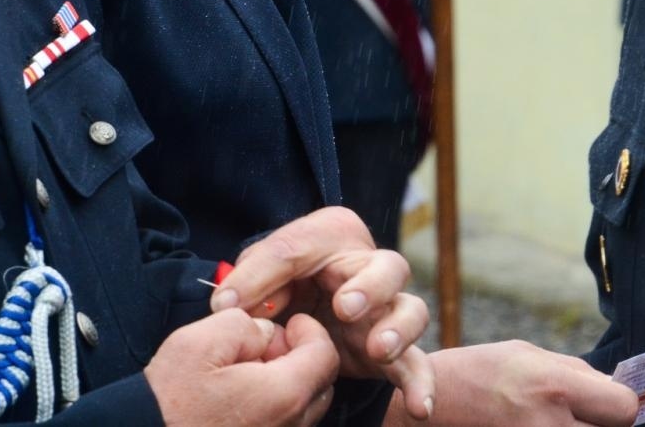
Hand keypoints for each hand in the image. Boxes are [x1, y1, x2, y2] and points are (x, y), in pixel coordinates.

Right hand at [143, 309, 337, 426]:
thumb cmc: (168, 403)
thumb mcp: (200, 341)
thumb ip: (245, 325)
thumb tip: (264, 331)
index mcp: (283, 394)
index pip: (324, 355)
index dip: (310, 331)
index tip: (290, 322)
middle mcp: (288, 426)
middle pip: (319, 384)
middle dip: (300, 356)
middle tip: (265, 345)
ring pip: (303, 408)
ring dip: (286, 383)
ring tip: (246, 371)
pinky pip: (282, 426)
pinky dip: (272, 406)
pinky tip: (238, 397)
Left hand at [213, 207, 434, 417]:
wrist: (302, 305)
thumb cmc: (282, 278)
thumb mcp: (261, 270)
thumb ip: (247, 281)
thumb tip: (225, 304)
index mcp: (333, 236)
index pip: (310, 244)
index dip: (281, 270)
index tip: (243, 299)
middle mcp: (369, 267)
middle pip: (388, 268)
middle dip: (370, 288)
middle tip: (345, 309)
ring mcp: (385, 308)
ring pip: (411, 311)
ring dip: (397, 330)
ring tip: (378, 350)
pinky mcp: (390, 347)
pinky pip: (414, 363)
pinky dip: (420, 384)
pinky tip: (418, 408)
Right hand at [382, 341, 637, 426]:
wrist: (425, 408)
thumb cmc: (476, 374)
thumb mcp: (526, 354)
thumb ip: (575, 372)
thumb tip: (616, 388)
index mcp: (553, 387)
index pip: (625, 408)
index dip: (620, 404)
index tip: (608, 403)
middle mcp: (549, 426)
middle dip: (600, 423)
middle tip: (581, 415)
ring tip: (552, 420)